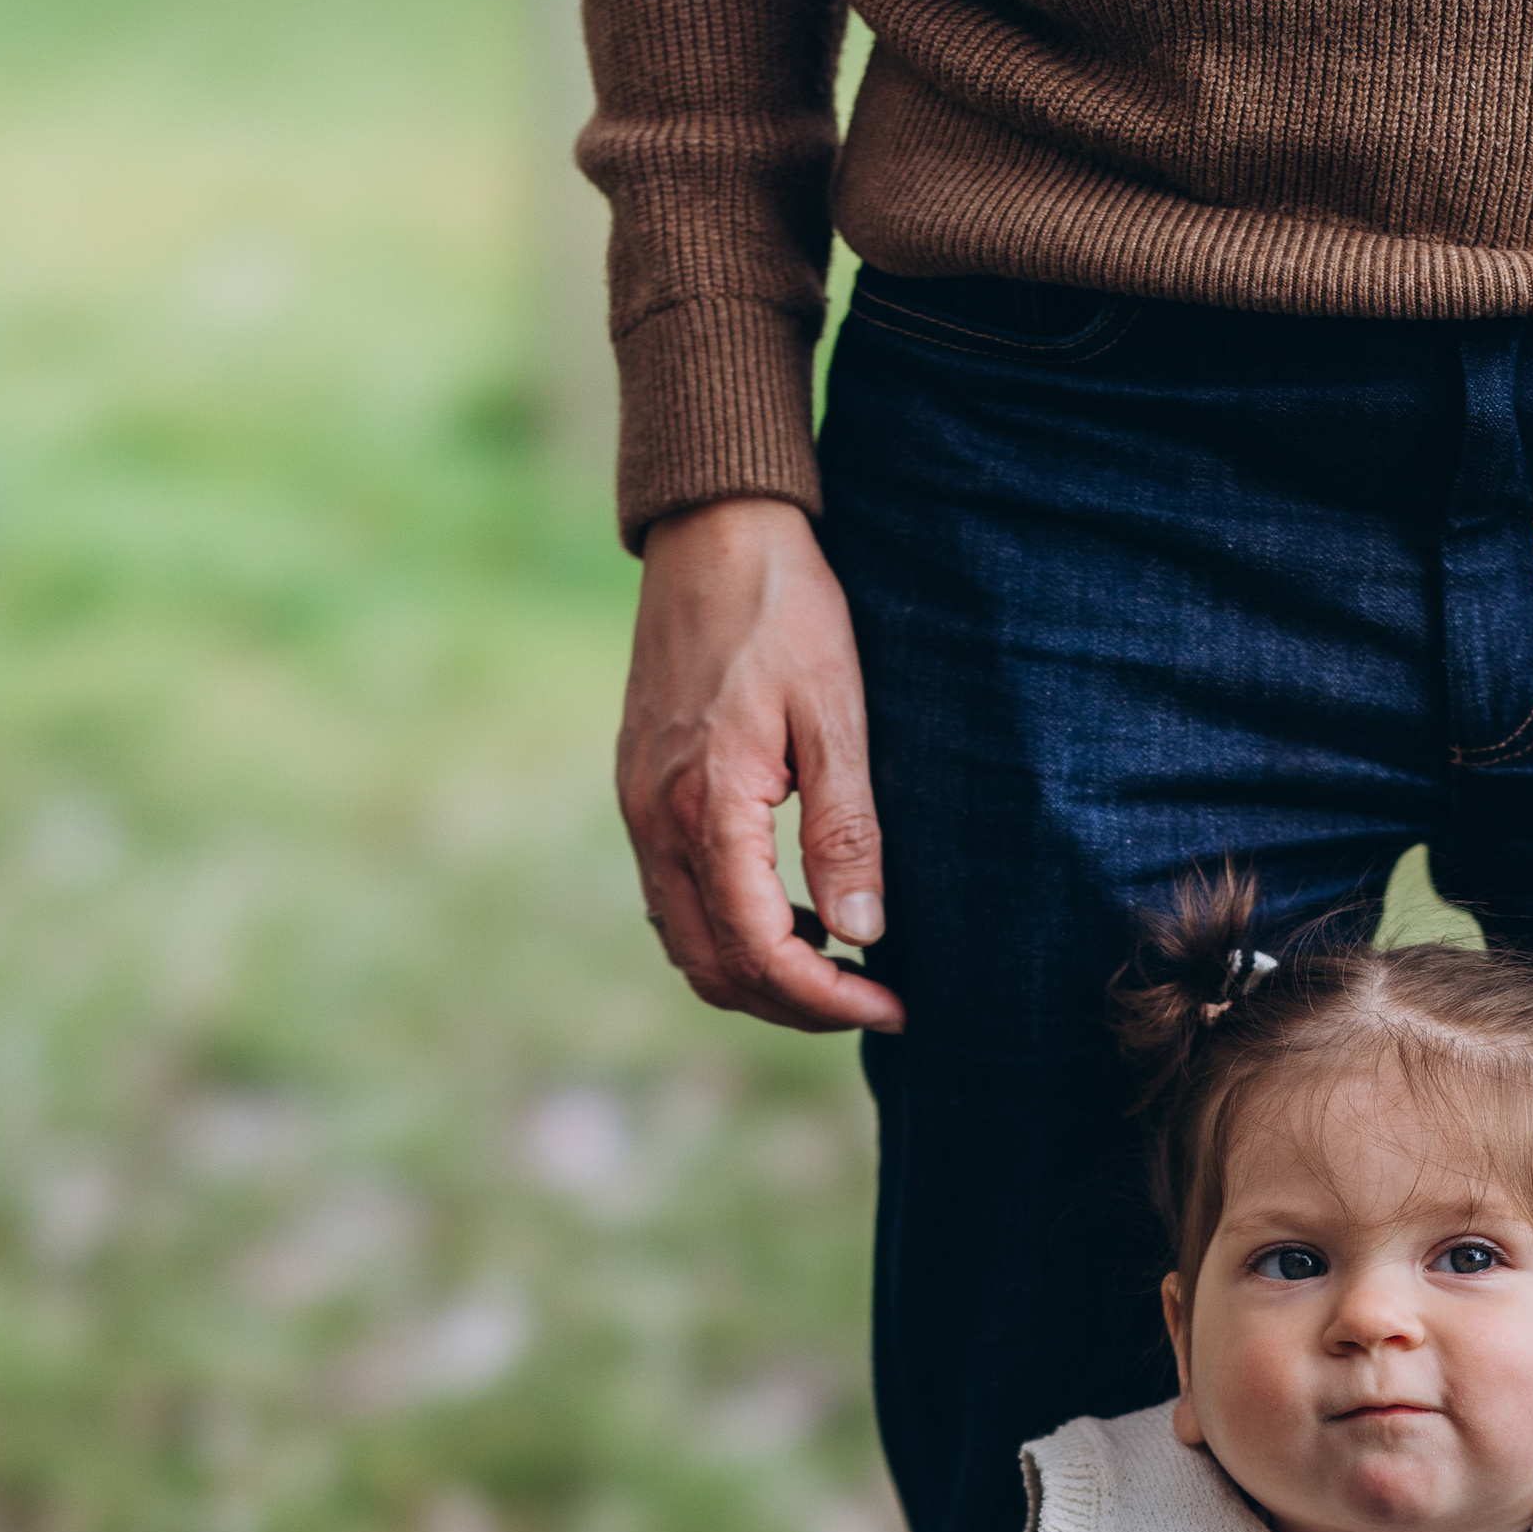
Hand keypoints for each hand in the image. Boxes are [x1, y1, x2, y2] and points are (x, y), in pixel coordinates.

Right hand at [619, 498, 904, 1034]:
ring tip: (837, 963)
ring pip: (689, 943)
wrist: (712, 526)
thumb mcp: (835, 713)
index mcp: (706, 806)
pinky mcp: (640, 791)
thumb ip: (845, 830)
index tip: (894, 1003)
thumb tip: (861, 933)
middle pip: (715, 970)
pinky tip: (790, 914)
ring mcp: (638, 808)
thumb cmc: (784, 607)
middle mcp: (655, 821)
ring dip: (759, 975)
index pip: (760, 952)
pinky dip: (730, 932)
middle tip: (872, 999)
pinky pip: (675, 899)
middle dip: (795, 1005)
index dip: (828, 998)